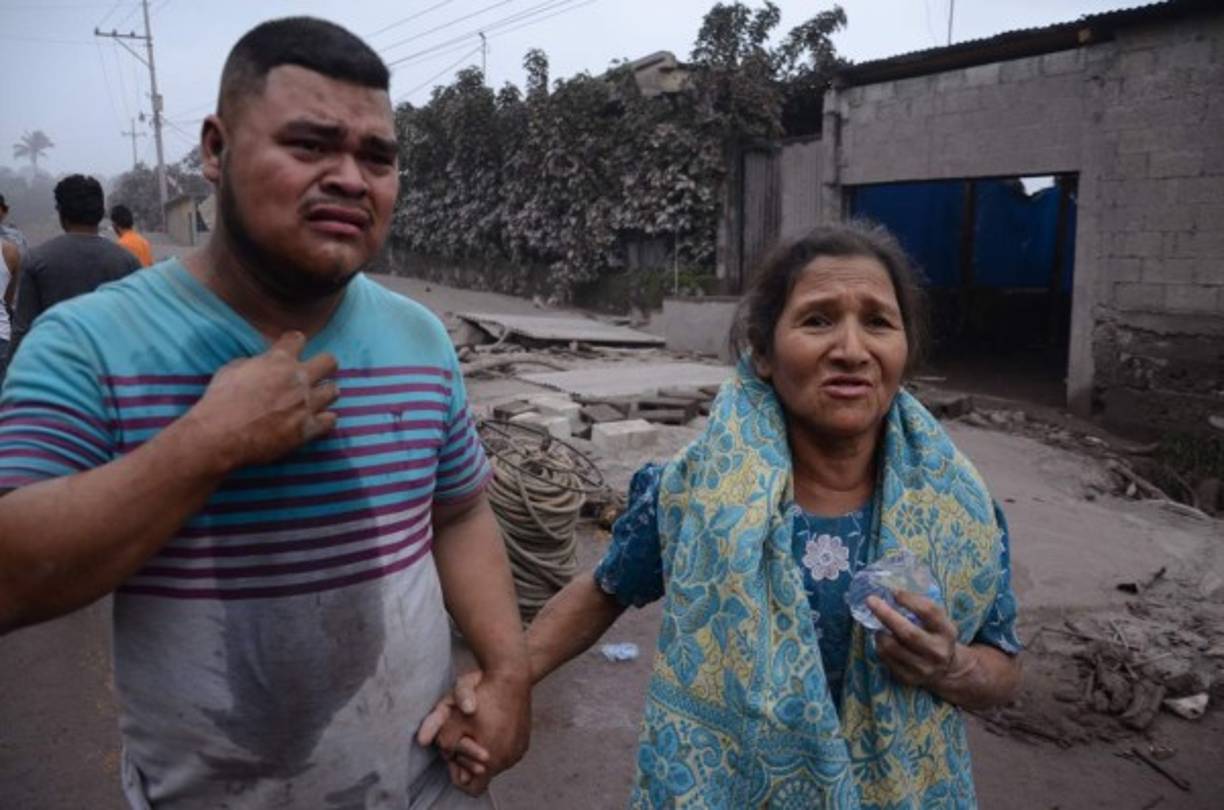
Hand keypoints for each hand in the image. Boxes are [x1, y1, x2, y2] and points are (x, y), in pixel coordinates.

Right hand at [185, 331, 338, 469]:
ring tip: (314, 400)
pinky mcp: (309, 427)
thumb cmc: (220, 401)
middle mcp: (299, 377)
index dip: (295, 343)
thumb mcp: (231, 369)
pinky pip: (331, 420)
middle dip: (324, 366)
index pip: (298, 339)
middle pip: (330, 362)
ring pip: (334, 391)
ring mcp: (307, 403)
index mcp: (279, 360)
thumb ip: (253, 363)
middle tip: (314, 375)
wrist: (221, 435)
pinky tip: (315, 421)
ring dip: (325, 394)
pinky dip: (324, 420)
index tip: (293, 349)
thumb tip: (260, 363)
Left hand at [417, 669, 530, 795]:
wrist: (511, 676)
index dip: (458, 773)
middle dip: (468, 761)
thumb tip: (424, 742)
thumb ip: (440, 733)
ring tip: (476, 731)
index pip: (471, 787)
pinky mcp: (524, 744)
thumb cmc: (480, 693)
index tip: (453, 755)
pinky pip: (506, 755)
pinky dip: (496, 747)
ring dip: (483, 753)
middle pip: (482, 775)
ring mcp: (517, 752)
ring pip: (495, 765)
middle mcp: (506, 759)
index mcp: (490, 758)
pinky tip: (490, 728)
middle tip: (461, 739)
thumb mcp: (451, 712)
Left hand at [868, 590, 967, 690]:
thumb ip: (921, 606)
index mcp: (947, 632)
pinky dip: (880, 647)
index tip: (894, 592)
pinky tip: (883, 640)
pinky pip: (886, 660)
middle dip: (886, 614)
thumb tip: (891, 587)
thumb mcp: (938, 620)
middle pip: (908, 633)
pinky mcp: (910, 678)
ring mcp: (924, 668)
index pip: (930, 612)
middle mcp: (937, 651)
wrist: (947, 669)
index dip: (910, 600)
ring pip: (892, 648)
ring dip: (880, 633)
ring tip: (879, 626)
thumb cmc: (936, 635)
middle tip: (870, 600)